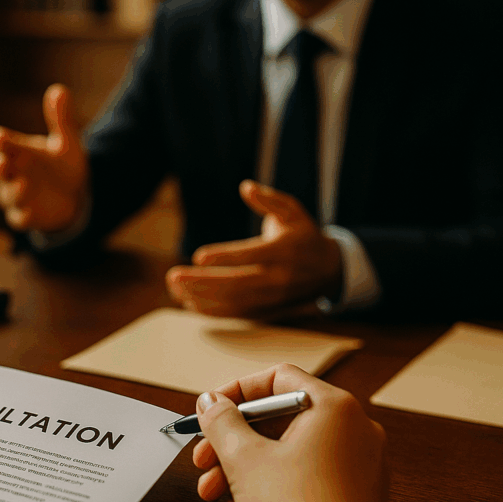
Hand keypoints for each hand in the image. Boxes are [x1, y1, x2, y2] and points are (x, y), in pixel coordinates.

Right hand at [0, 84, 88, 231]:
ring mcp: (17, 196)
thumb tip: (59, 90)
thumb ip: (60, 119)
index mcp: (17, 151)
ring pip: (7, 195)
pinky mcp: (27, 216)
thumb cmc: (61, 165)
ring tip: (25, 185)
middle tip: (4, 164)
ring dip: (14, 191)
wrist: (72, 196)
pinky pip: (19, 218)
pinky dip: (23, 216)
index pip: (0, 143)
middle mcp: (12, 173)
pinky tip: (30, 213)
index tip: (1, 138)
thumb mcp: (65, 142)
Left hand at [166, 180, 342, 316]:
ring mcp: (272, 298)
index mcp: (285, 251)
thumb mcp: (293, 211)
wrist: (328, 271)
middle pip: (237, 285)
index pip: (253, 256)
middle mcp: (279, 278)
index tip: (199, 257)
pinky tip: (189, 301)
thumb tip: (246, 187)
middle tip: (174, 277)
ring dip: (201, 298)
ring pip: (234, 304)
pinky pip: (236, 315)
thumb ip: (269, 200)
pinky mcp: (267, 311)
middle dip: (202, 282)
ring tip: (175, 288)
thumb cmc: (303, 235)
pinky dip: (211, 311)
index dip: (225, 258)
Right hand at [192, 363, 387, 501]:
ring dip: (244, 471)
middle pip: (279, 422)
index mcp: (334, 407)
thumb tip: (211, 402)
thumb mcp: (244, 457)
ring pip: (288, 455)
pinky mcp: (355, 497)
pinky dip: (270, 490)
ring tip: (213, 494)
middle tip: (204, 459)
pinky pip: (305, 480)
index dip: (238, 391)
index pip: (279, 379)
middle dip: (233, 444)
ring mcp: (359, 465)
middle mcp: (354, 430)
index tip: (213, 408)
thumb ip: (222, 421)